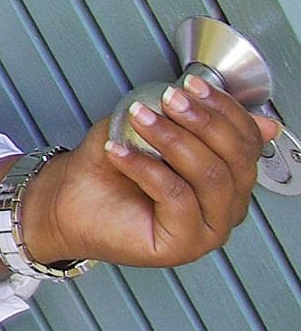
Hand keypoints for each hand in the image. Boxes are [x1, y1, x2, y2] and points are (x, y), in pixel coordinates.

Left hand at [23, 75, 277, 267]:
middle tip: (169, 99)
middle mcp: (227, 207)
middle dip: (202, 121)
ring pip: (209, 176)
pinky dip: (145, 167)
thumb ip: (199, 119)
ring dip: (173, 139)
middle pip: (235, 160)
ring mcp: (209, 230)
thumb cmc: (112, 165)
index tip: (192, 85)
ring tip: (140, 118)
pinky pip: (176, 196)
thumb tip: (261, 119)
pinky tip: (120, 152)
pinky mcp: (184, 245)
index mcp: (229, 179)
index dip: (224, 109)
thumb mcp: (152, 128)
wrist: (70, 197)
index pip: (247, 142)